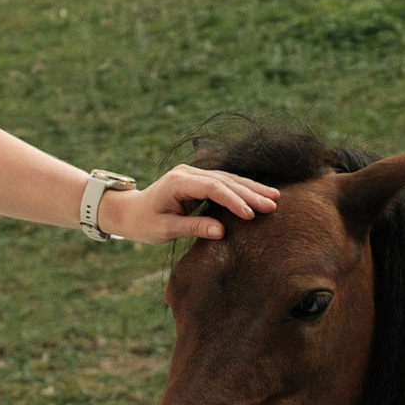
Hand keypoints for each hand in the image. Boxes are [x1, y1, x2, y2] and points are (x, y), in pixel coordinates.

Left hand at [104, 166, 280, 243]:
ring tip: (274, 197)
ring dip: (252, 189)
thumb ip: (193, 227)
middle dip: (250, 193)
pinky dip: (243, 189)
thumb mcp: (165, 229)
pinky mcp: (198, 180)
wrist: (129, 211)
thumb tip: (221, 231)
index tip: (250, 215)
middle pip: (225, 181)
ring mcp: (194, 174)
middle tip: (273, 204)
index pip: (212, 188)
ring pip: (228, 179)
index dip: (233, 200)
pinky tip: (260, 193)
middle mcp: (188, 173)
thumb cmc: (144, 223)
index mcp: (178, 182)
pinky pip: (224, 182)